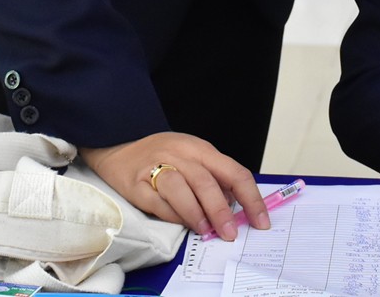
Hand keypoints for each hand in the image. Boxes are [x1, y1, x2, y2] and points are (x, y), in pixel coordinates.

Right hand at [82, 132, 268, 239]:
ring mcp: (156, 168)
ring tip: (205, 230)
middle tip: (230, 233)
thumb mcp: (192, 156)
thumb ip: (214, 178)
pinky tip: (181, 223)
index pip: (234, 172)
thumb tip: (236, 207)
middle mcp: (179, 155)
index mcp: (200, 149)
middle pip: (206, 181)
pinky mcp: (136, 184)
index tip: (260, 221)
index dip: (251, 198)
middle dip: (222, 210)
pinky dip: (172, 214)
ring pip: (181, 188)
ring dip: (196, 212)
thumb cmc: (161, 155)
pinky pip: (157, 201)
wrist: (118, 146)